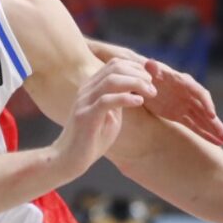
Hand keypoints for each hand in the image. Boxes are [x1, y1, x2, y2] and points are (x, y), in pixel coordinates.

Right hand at [51, 59, 155, 177]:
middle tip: (153, 87)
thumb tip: (139, 87)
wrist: (69, 159)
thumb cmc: (92, 139)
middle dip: (139, 74)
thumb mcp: (111, 115)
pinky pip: (106, 100)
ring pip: (112, 80)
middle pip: (115, 68)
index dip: (136, 67)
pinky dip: (125, 98)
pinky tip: (139, 101)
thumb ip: (120, 100)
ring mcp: (84, 102)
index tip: (151, 80)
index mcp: (92, 87)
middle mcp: (86, 90)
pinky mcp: (85, 117)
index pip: (114, 64)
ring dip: (136, 83)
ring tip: (150, 93)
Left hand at [142, 58, 222, 145]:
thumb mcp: (150, 69)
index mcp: (185, 83)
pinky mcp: (180, 116)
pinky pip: (195, 126)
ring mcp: (186, 107)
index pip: (200, 94)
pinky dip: (205, 134)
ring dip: (216, 131)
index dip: (207, 104)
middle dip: (216, 123)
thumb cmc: (149, 71)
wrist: (145, 80)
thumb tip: (150, 64)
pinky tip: (217, 142)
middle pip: (206, 110)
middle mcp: (190, 95)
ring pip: (204, 121)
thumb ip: (152, 68)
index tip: (212, 115)